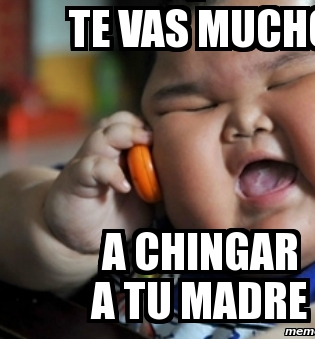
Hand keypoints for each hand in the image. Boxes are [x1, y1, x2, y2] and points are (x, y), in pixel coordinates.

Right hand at [43, 111, 155, 253]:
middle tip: (153, 140)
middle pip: (116, 122)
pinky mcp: (76, 180)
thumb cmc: (119, 215)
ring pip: (101, 136)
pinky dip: (110, 172)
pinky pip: (90, 166)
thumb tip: (192, 182)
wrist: (84, 239)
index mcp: (122, 152)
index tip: (165, 137)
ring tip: (141, 154)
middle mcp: (103, 152)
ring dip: (123, 138)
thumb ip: (163, 185)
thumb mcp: (149, 200)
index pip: (132, 123)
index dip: (148, 126)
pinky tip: (124, 186)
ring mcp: (87, 163)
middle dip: (136, 126)